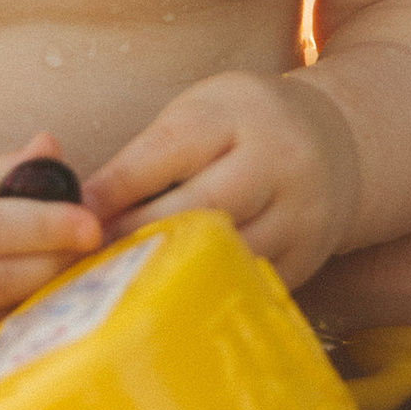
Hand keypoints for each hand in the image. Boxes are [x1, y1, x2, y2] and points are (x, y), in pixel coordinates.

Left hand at [83, 72, 359, 284]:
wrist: (338, 143)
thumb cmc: (242, 127)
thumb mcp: (199, 115)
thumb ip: (145, 156)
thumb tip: (77, 209)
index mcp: (237, 114)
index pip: (166, 152)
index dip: (115, 189)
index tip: (72, 215)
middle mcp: (276, 160)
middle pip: (198, 208)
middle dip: (135, 236)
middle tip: (86, 259)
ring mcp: (299, 213)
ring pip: (225, 253)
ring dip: (166, 270)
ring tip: (117, 282)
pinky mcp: (306, 258)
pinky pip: (247, 282)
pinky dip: (202, 290)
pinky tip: (166, 295)